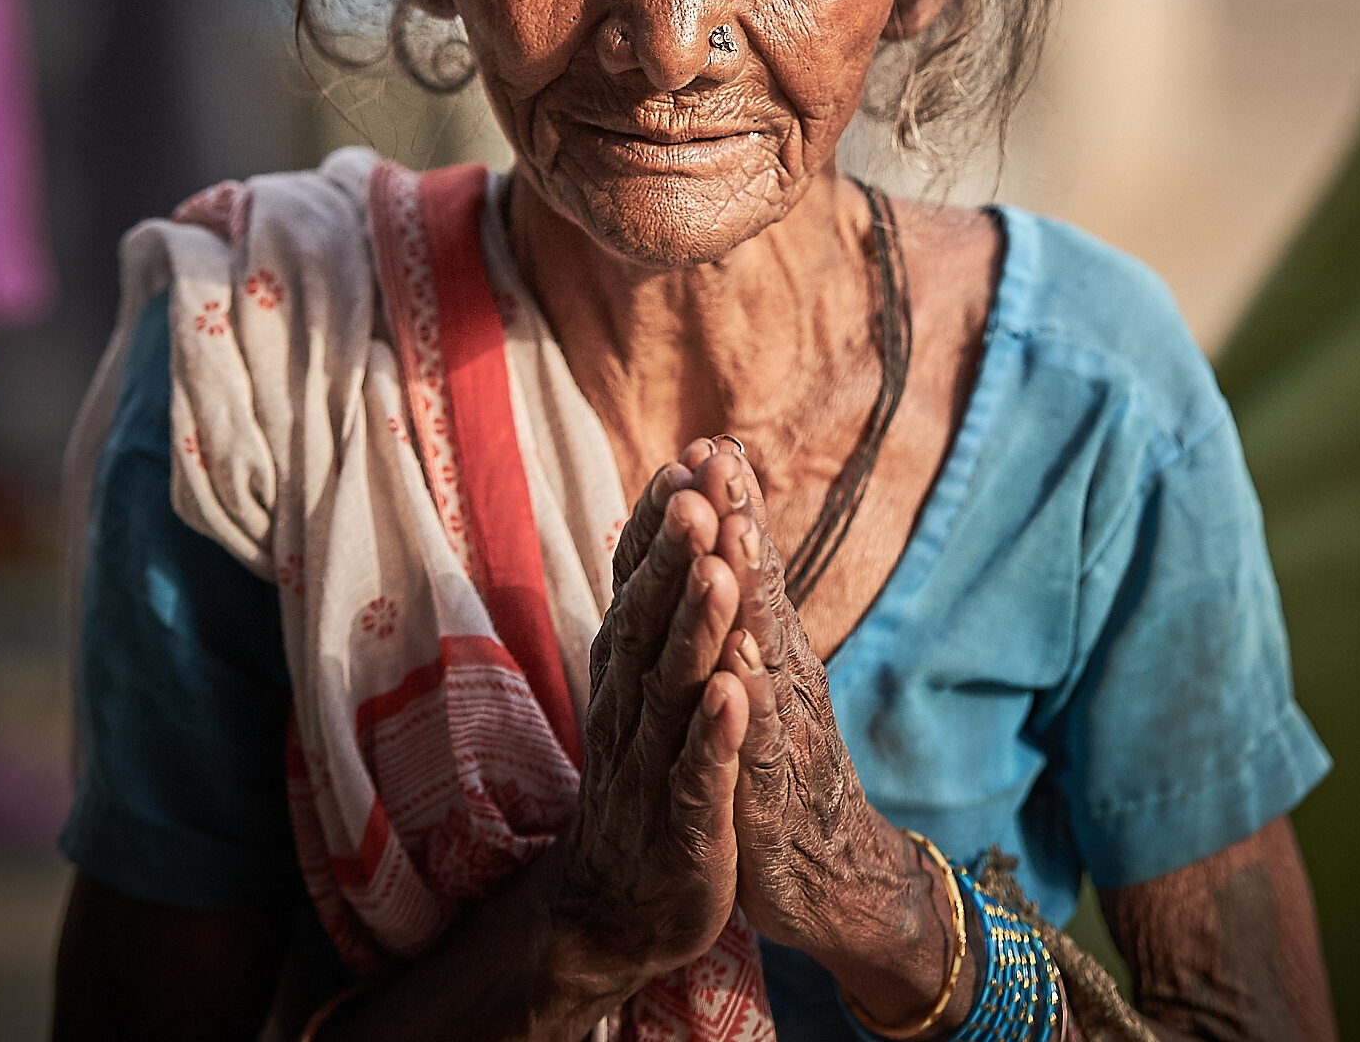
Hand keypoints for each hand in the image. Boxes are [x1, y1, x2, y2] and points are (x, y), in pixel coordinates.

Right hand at [550, 469, 750, 998]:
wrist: (626, 902)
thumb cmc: (649, 771)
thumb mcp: (655, 680)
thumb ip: (662, 602)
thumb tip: (679, 510)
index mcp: (629, 664)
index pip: (641, 580)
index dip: (661, 522)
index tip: (689, 457)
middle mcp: (631, 702)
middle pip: (651, 617)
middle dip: (675, 554)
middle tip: (695, 491)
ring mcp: (653, 764)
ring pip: (674, 686)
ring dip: (694, 627)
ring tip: (716, 571)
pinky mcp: (685, 825)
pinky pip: (700, 773)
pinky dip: (715, 732)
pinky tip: (734, 693)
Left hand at [614, 441, 968, 1035]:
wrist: (833, 878)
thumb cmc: (783, 760)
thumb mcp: (767, 674)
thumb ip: (754, 601)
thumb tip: (733, 519)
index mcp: (770, 647)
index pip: (748, 567)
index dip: (731, 506)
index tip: (710, 440)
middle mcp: (782, 677)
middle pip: (760, 593)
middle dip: (740, 527)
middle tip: (722, 463)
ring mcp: (782, 736)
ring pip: (763, 658)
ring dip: (748, 599)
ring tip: (732, 544)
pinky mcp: (773, 802)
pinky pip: (759, 751)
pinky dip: (747, 712)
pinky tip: (736, 677)